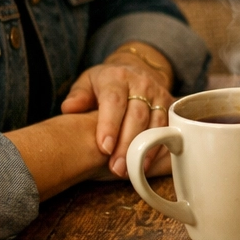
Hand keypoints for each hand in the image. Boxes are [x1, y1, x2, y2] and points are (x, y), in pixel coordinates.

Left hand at [60, 59, 171, 176]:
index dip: (110, 125)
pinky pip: (168, 128)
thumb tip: (69, 108)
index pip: (114, 101)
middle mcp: (141, 83)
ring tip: (132, 170)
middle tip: (116, 168)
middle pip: (137, 116)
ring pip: (155, 123)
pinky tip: (148, 163)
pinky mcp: (170, 105)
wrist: (135, 70)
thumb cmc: (106, 83)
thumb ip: (78, 95)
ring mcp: (159, 94)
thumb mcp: (87, 83)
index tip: (104, 147)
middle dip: (127, 144)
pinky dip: (159, 147)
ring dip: (145, 149)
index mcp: (117, 77)